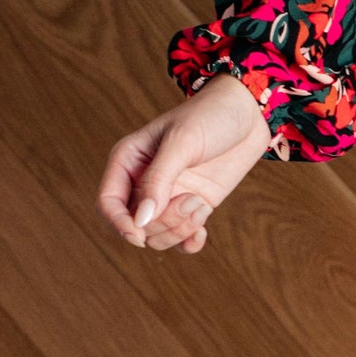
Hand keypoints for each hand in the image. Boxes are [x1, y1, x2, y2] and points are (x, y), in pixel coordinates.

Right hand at [96, 75, 272, 254]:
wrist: (247, 113)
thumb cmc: (210, 116)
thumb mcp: (182, 142)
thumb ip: (159, 179)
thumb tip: (140, 220)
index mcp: (128, 161)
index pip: (108, 203)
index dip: (118, 223)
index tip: (139, 234)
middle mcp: (143, 182)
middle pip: (135, 226)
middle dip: (162, 224)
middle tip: (192, 201)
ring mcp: (168, 197)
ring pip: (157, 237)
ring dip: (180, 229)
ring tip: (201, 204)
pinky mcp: (191, 206)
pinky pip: (180, 240)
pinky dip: (189, 243)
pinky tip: (203, 229)